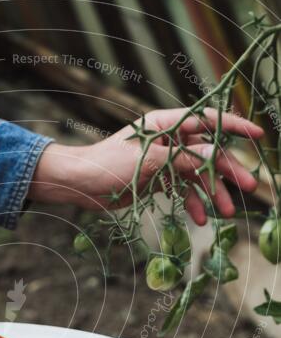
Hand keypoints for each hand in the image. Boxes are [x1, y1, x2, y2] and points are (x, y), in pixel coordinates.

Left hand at [29, 108, 263, 224]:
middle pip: (208, 152)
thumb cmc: (108, 164)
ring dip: (211, 193)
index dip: (233, 126)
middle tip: (246, 188)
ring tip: (224, 213)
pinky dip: (192, 203)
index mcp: (166, 124)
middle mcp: (169, 140)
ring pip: (198, 175)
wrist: (79, 185)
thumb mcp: (150, 161)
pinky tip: (200, 218)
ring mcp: (165, 161)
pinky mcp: (158, 180)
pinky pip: (183, 190)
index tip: (257, 135)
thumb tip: (216, 155)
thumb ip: (184, 159)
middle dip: (227, 171)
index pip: (207, 120)